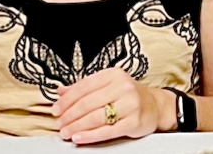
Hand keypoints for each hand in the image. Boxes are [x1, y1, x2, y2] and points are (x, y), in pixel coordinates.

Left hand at [52, 68, 170, 143]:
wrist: (155, 106)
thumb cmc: (128, 94)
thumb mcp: (108, 84)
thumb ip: (85, 87)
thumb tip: (61, 91)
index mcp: (112, 74)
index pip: (84, 86)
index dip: (67, 99)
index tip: (56, 108)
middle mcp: (122, 87)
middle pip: (88, 102)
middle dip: (70, 114)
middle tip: (59, 122)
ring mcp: (129, 104)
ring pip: (96, 117)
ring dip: (77, 126)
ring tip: (66, 132)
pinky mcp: (133, 122)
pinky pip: (107, 130)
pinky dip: (90, 135)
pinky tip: (80, 137)